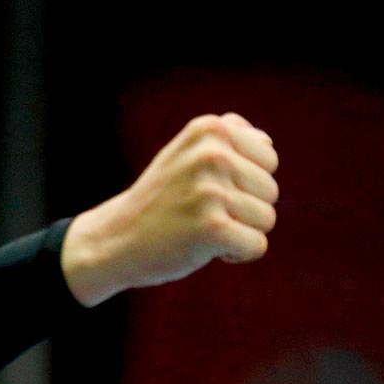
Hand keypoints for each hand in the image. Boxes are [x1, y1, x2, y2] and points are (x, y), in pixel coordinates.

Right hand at [61, 112, 278, 306]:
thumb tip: (266, 141)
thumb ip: (225, 141)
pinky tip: (203, 248)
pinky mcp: (211, 227)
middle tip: (198, 214)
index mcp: (209, 130)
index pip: (268, 159)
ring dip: (237, 232)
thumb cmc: (158, 202)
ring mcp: (210, 191)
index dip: (243, 182)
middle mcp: (212, 154)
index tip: (204, 190)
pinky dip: (235, 254)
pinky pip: (256, 246)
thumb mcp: (184, 155)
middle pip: (270, 191)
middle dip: (243, 209)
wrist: (113, 240)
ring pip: (266, 219)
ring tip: (198, 229)